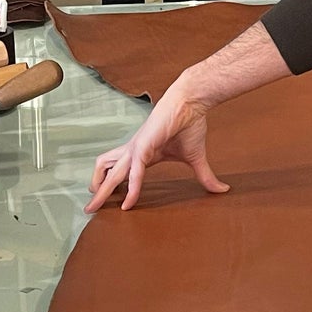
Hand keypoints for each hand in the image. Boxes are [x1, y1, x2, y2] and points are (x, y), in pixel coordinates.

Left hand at [87, 79, 230, 212]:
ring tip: (96, 203)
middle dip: (98, 192)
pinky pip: (134, 172)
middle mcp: (133, 150)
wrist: (191, 102)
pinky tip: (129, 203)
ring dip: (102, 188)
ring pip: (110, 171)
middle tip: (89, 210)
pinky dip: (131, 188)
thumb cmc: (189, 123)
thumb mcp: (196, 157)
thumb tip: (221, 189)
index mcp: (142, 152)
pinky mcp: (143, 146)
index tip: (111, 201)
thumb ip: (204, 176)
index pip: (120, 170)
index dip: (113, 185)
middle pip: (107, 172)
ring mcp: (135, 148)